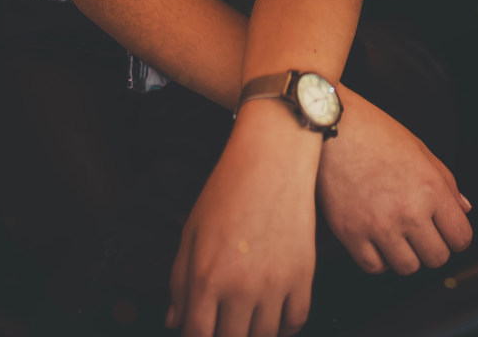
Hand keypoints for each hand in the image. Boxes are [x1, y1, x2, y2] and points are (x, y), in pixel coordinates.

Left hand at [166, 101, 319, 336]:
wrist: (271, 159)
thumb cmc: (227, 189)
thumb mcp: (191, 230)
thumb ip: (179, 280)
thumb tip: (174, 320)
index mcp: (206, 276)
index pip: (197, 336)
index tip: (198, 333)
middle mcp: (240, 287)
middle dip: (223, 336)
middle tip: (222, 321)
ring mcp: (275, 284)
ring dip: (252, 333)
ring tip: (245, 319)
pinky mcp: (303, 276)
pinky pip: (295, 322)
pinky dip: (283, 326)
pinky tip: (272, 315)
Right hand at [315, 86, 472, 274]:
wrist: (331, 124)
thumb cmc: (373, 131)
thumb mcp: (418, 148)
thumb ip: (446, 181)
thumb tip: (463, 209)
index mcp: (430, 188)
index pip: (461, 237)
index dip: (455, 235)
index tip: (445, 230)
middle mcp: (408, 211)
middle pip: (437, 258)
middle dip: (432, 246)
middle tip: (419, 230)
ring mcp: (378, 225)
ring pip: (407, 267)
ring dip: (405, 254)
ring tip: (395, 232)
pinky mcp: (350, 232)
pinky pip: (374, 266)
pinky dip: (378, 257)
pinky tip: (375, 236)